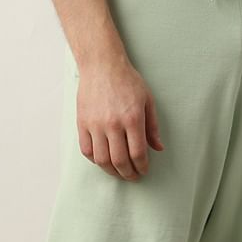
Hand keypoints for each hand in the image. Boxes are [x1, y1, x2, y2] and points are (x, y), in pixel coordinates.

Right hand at [76, 59, 163, 178]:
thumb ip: (153, 127)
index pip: (138, 153)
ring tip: (119, 172)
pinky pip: (87, 150)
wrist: (102, 65)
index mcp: (132, 119)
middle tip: (133, 176)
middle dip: (128, 173)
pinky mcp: (82, 123)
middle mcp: (113, 124)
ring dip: (111, 171)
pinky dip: (95, 160)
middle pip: (120, 160)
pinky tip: (103, 160)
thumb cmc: (127, 81)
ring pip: (102, 159)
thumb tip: (158, 148)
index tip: (143, 170)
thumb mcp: (148, 100)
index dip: (142, 167)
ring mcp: (95, 124)